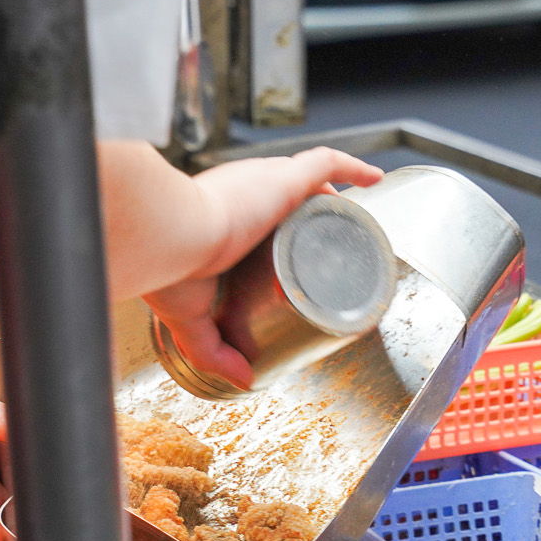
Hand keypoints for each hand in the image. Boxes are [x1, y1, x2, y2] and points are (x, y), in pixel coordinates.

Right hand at [100, 143, 384, 388]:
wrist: (168, 236)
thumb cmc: (168, 266)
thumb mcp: (190, 318)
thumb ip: (213, 349)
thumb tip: (243, 378)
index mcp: (216, 216)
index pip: (256, 220)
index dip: (279, 239)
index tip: (291, 268)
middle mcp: (242, 191)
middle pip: (289, 203)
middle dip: (310, 224)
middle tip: (329, 256)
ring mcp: (265, 182)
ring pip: (311, 185)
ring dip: (332, 203)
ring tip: (352, 230)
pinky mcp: (283, 177)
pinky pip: (325, 162)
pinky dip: (350, 167)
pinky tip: (372, 179)